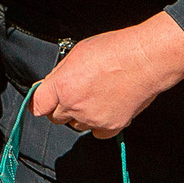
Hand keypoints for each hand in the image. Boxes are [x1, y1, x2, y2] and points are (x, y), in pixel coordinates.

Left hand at [32, 14, 183, 137]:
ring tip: (97, 96)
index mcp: (62, 86)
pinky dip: (100, 124)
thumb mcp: (78, 52)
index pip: (37, 105)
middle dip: (62, 107)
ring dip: (81, 116)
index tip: (44, 101)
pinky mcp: (111, 127)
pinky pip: (96, 132)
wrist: (146, 59)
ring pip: (76, 126)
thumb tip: (52, 84)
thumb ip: (61, 73)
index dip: (40, 102)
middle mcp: (74, 106)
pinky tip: (108, 107)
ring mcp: (93, 119)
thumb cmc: (115, 50)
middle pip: (56, 118)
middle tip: (77, 93)